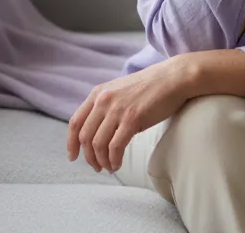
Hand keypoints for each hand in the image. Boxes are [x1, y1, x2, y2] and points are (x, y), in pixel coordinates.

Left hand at [67, 56, 193, 173]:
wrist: (173, 78)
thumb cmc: (150, 87)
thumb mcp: (120, 91)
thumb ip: (106, 106)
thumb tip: (98, 131)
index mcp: (98, 93)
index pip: (75, 122)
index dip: (71, 143)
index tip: (73, 156)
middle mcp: (103, 100)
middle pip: (85, 137)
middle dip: (88, 157)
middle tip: (97, 167)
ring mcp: (117, 109)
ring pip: (98, 144)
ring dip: (101, 161)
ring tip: (109, 167)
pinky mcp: (132, 118)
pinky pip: (115, 146)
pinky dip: (114, 160)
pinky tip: (118, 164)